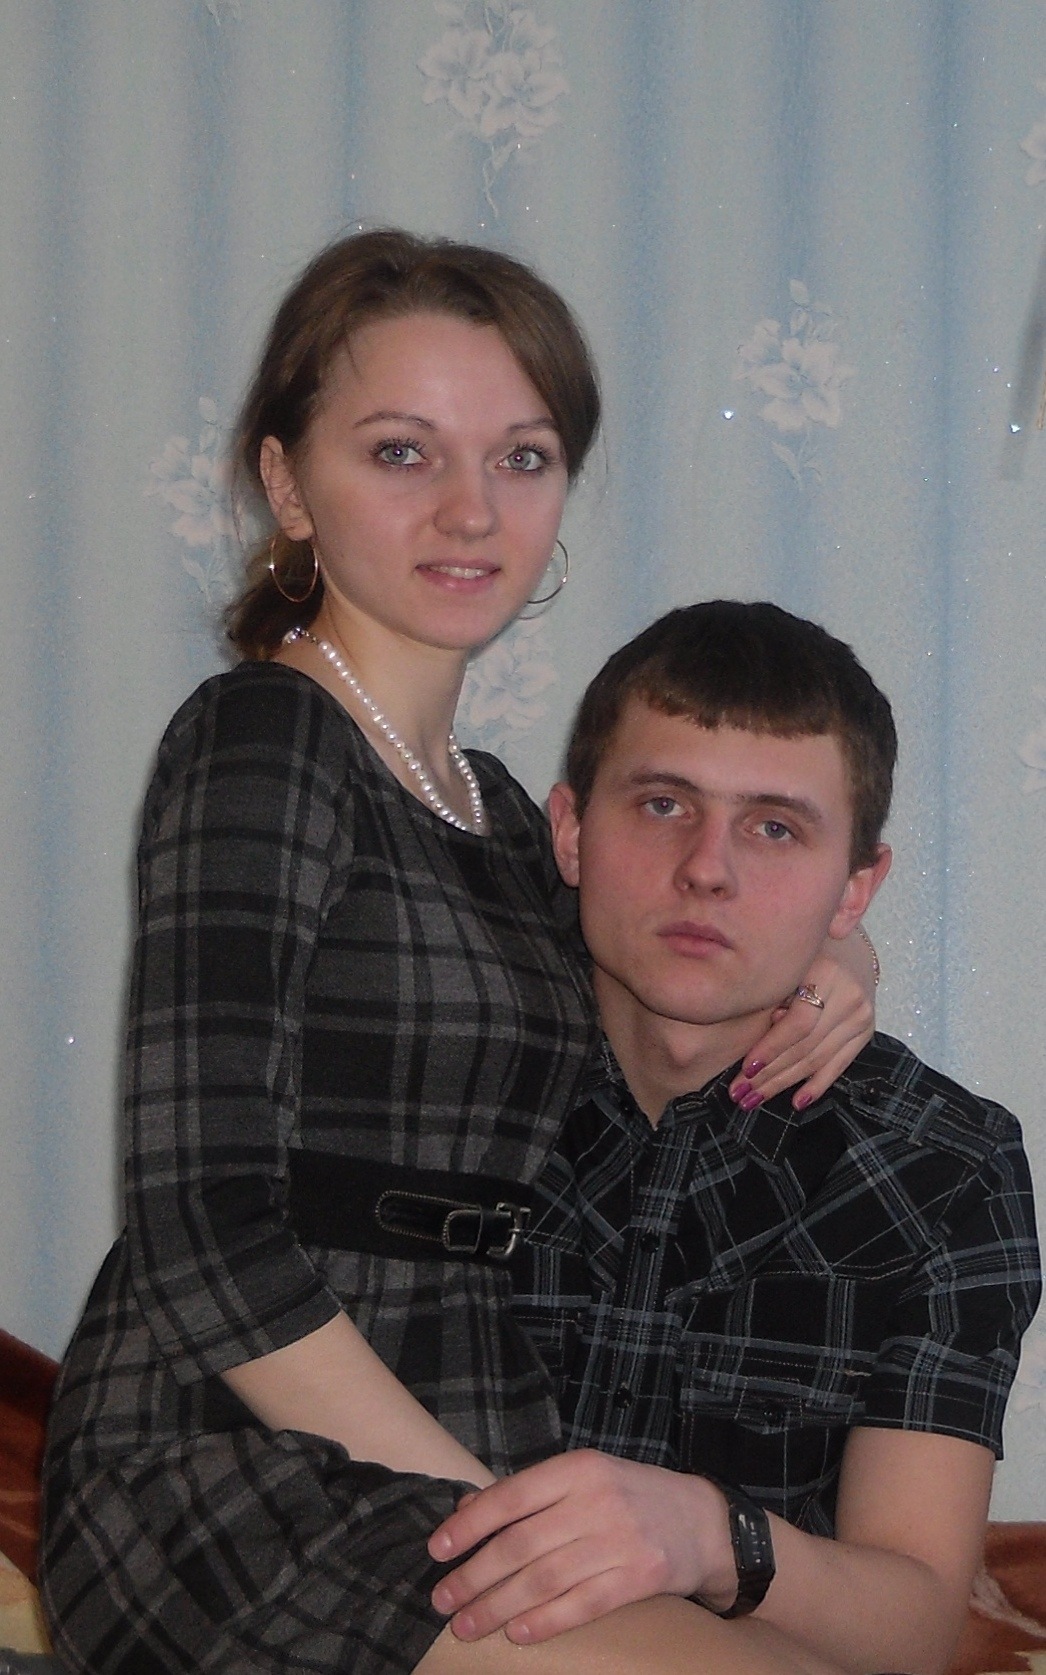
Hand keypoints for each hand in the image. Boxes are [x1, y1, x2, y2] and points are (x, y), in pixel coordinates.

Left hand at [427, 1450, 734, 1643]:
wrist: (702, 1521)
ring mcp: (620, 1539)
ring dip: (499, 1606)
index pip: (510, 1496)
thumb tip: (467, 1511)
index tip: (437, 1550)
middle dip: (474, 1576)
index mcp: (577, 1468)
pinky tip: (518, 1633)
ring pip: (544, 1578)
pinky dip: (546, 1621)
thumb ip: (529, 1493)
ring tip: (467, 1625)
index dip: (469, 1525)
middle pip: (521, 1544)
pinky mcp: (640, 1576)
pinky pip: (583, 1604)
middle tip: (443, 1599)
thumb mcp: (583, 1477)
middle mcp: (596, 1500)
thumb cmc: (629, 1496)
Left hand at [729, 926, 876, 1111]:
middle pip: (806, 1046)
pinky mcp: (867, 1030)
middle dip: (770, 1074)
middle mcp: (850, 994)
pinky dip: (817, 1085)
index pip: (798, 1024)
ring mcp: (862, 1014)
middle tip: (741, 1093)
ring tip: (756, 1099)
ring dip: (785, 1084)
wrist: (846, 946)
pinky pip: (840, 1064)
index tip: (745, 1070)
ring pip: (819, 1059)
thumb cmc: (802, 955)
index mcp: (827, 972)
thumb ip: (772, 1000)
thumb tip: (757, 1047)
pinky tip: (797, 1102)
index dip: (771, 1049)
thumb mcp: (784, 966)